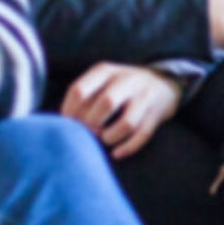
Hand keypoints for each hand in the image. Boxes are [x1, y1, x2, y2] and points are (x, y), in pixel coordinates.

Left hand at [63, 62, 184, 159]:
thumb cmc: (119, 88)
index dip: (69, 112)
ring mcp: (144, 97)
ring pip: (127, 122)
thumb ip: (82, 96)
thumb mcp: (100, 81)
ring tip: (104, 140)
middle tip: (87, 133)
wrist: (163, 85)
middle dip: (92, 125)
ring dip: (110, 137)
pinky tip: (116, 153)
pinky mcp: (156, 114)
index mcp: (105, 71)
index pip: (80, 91)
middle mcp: (127, 80)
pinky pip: (142, 135)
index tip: (68, 124)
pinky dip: (127, 148)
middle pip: (105, 104)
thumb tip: (60, 124)